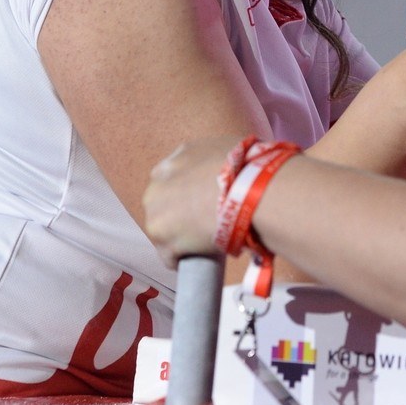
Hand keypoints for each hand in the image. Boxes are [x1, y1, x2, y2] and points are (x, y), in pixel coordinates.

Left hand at [143, 135, 239, 265]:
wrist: (250, 192)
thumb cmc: (244, 167)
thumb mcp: (223, 145)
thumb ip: (208, 155)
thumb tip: (220, 160)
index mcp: (169, 165)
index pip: (169, 182)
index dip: (186, 193)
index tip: (201, 201)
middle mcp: (156, 188)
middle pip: (162, 207)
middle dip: (178, 214)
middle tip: (205, 220)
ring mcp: (157, 218)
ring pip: (163, 233)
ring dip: (180, 238)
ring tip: (205, 242)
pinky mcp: (165, 244)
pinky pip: (170, 257)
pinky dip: (183, 259)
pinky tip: (199, 257)